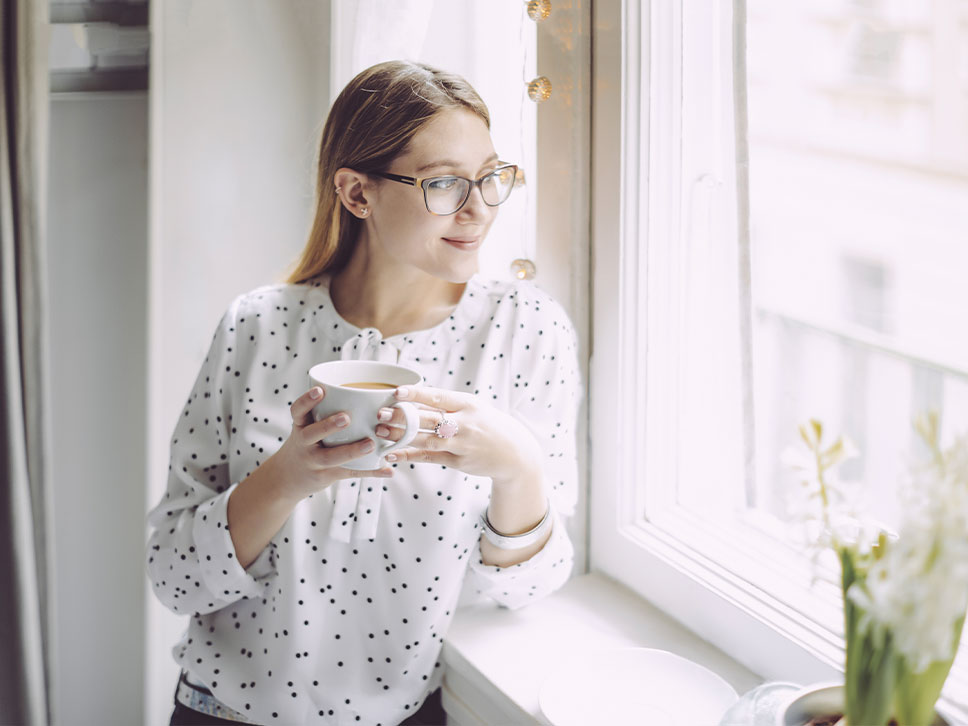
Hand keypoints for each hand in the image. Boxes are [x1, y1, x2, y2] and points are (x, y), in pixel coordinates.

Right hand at [272, 386, 392, 502]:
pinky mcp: (326, 476)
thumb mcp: (305, 426)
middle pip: (312, 434)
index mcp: (300, 426)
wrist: (288, 477)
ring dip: (352, 450)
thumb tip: (361, 389)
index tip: (320, 390)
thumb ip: (323, 411)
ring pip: (331, 457)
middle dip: (328, 426)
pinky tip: (387, 470)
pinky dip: (371, 472)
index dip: (306, 400)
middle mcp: (303, 443)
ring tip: (371, 444)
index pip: (297, 411)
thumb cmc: (306, 443)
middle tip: (346, 418)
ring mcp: (314, 462)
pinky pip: (350, 473)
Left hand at [373, 385, 541, 485]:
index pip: (439, 396)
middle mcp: (465, 424)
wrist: (515, 453)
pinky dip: (409, 455)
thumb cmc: (488, 424)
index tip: (396, 391)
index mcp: (468, 404)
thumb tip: (412, 397)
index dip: (417, 394)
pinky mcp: (458, 462)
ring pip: (426, 439)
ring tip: (380, 432)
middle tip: (380, 413)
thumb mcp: (473, 407)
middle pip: (429, 419)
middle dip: (403, 416)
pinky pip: (430, 457)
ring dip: (401, 436)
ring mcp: (462, 444)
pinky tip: (392, 453)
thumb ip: (446, 404)